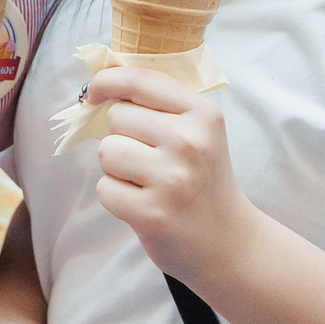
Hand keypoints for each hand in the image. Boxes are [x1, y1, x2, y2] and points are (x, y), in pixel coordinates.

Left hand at [87, 65, 256, 290]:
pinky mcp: (153, 213)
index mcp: (203, 115)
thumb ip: (160, 104)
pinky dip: (116, 198)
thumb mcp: (199, 133)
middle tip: (149, 160)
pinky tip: (144, 204)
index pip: (140, 80)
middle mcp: (190, 142)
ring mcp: (172, 179)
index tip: (95, 92)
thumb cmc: (203, 182)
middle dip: (122, 136)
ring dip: (117, 168)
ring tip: (146, 183)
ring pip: (107, 151)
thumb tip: (103, 80)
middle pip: (117, 116)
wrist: (229, 243)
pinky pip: (105, 188)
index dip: (107, 80)